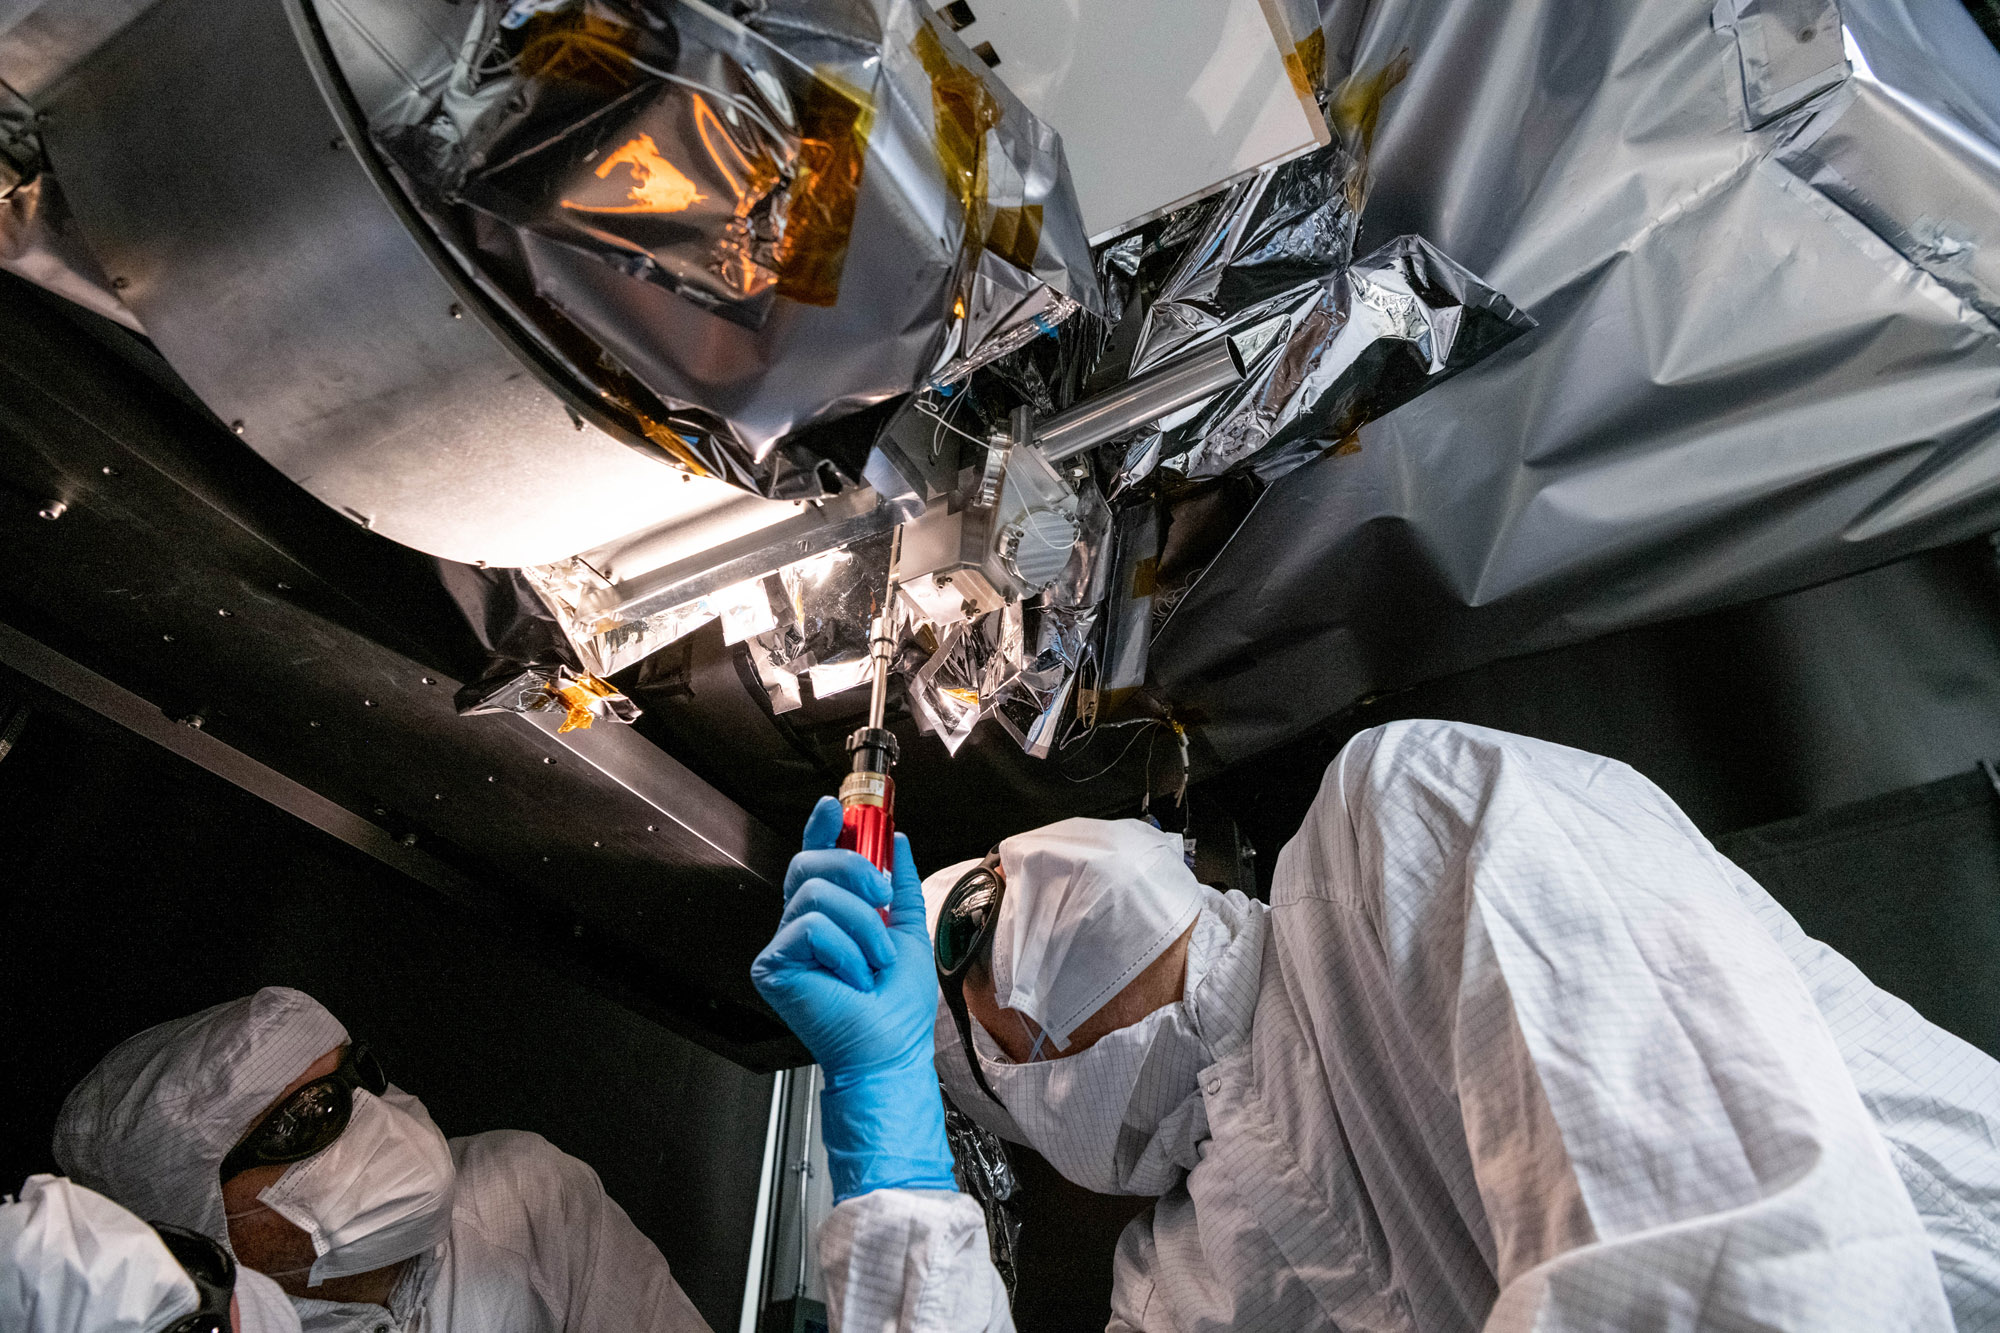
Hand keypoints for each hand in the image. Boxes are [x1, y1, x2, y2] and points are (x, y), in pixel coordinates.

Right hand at [752, 798, 957, 1200]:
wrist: (889, 1050)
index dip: (822, 827)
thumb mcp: (908, 930)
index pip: (817, 858)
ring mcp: (784, 944)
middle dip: (854, 870)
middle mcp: (802, 924)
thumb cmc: (896, 1008)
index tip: (835, 805)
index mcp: (831, 914)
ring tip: (872, 961)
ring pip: (817, 894)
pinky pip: (810, 928)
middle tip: (881, 898)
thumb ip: (900, 884)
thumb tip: (897, 840)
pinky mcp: (773, 965)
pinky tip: (851, 978)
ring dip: (861, 926)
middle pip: (810, 863)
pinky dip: (844, 950)